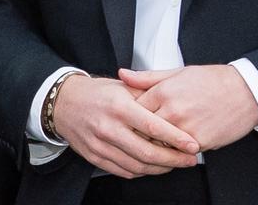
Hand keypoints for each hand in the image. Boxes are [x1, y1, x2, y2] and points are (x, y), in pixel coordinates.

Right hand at [51, 73, 198, 178]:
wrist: (64, 103)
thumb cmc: (96, 93)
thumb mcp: (122, 86)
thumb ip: (147, 95)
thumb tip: (174, 105)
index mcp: (118, 106)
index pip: (152, 126)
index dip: (175, 138)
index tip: (192, 145)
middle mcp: (108, 127)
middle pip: (147, 151)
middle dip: (173, 159)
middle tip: (189, 159)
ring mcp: (100, 144)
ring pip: (137, 165)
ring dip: (160, 168)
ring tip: (174, 164)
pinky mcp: (95, 157)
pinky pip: (123, 171)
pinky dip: (142, 171)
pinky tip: (152, 166)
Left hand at [120, 65, 257, 151]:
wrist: (245, 92)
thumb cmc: (212, 80)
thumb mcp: (177, 72)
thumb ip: (147, 77)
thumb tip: (123, 75)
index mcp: (163, 92)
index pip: (134, 110)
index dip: (130, 115)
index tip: (130, 117)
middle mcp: (172, 111)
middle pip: (143, 130)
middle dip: (139, 132)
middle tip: (138, 132)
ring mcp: (185, 128)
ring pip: (159, 144)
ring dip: (157, 143)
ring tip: (158, 139)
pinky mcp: (199, 143)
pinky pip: (179, 152)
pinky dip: (175, 150)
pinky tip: (175, 144)